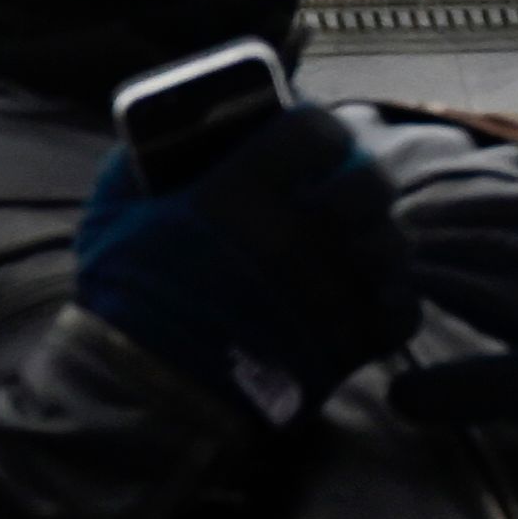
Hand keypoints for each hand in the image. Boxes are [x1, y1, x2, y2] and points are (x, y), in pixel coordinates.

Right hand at [70, 106, 412, 428]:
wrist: (151, 392)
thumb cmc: (128, 297)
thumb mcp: (115, 212)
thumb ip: (146, 164)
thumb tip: (172, 133)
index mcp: (238, 194)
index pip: (315, 131)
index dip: (319, 126)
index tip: (308, 133)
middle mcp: (296, 235)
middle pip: (369, 180)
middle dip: (358, 175)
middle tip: (338, 185)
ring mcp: (330, 290)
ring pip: (392, 241)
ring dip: (375, 234)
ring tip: (349, 240)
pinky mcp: (349, 342)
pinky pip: (402, 305)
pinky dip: (390, 294)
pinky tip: (366, 289)